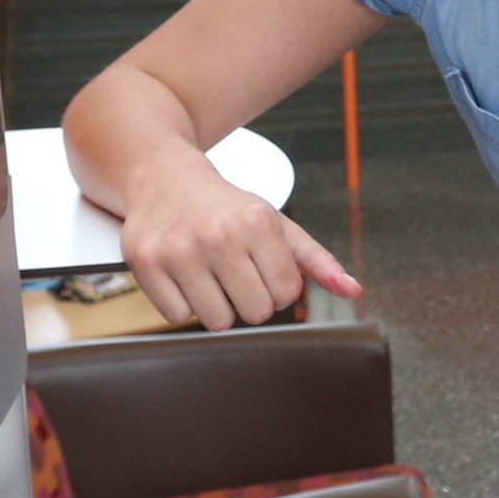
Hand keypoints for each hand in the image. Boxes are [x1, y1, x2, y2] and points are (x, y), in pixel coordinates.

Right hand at [116, 146, 357, 329]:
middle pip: (255, 313)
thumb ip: (316, 260)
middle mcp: (218, 234)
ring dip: (215, 305)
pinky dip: (182, 303)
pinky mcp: (144, 262)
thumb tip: (354, 291)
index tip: (260, 267)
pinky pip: (176, 317)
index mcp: (258, 222)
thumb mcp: (276, 224)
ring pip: (215, 320)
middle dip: (249, 300)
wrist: (162, 176)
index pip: (286, 294)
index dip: (276, 288)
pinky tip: (181, 274)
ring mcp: (178, 249)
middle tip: (233, 272)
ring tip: (207, 272)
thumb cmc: (227, 208)